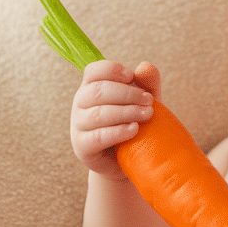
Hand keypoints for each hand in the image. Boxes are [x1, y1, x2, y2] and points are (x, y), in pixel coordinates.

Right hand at [71, 59, 160, 178]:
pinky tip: (134, 129)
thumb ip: (146, 84)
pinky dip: (119, 132)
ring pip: (99, 114)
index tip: (131, 76)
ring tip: (147, 115)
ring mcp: (78, 125)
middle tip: (149, 101)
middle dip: (127, 94)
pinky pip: (98, 137)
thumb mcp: (143, 102)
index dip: (111, 70)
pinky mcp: (82, 146)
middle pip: (98, 91)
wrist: (129, 159)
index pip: (93, 71)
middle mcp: (80, 103)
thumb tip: (144, 66)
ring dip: (126, 112)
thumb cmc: (135, 124)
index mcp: (91, 87)